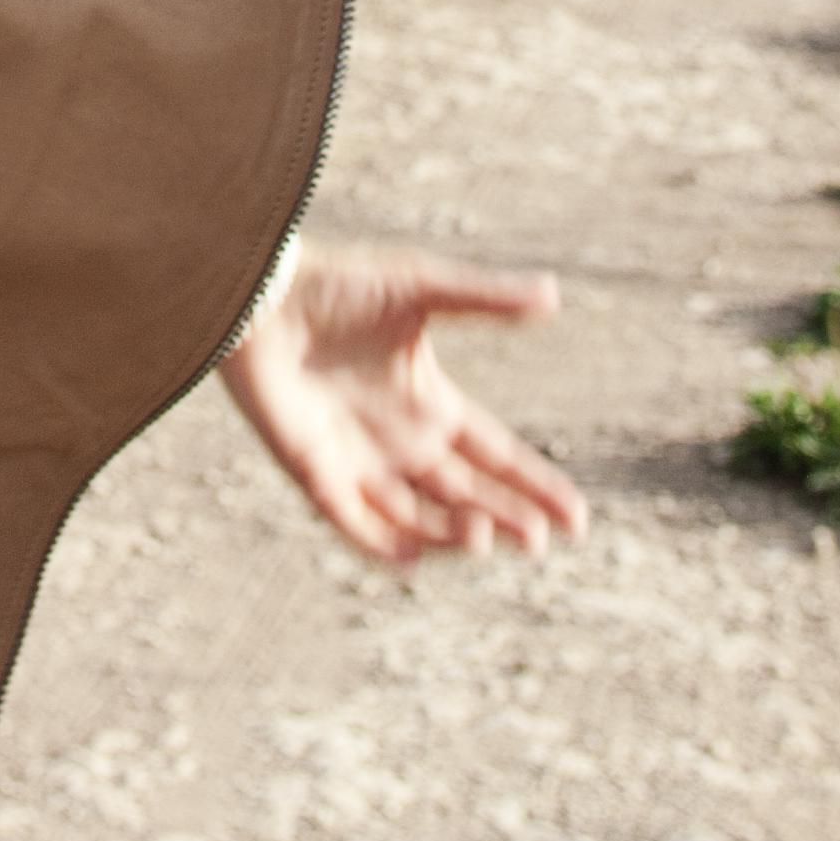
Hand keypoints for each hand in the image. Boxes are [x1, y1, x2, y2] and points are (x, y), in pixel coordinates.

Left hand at [217, 242, 587, 564]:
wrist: (262, 294)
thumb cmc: (337, 283)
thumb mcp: (421, 288)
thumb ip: (485, 298)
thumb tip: (555, 296)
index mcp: (430, 402)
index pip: (496, 456)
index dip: (535, 486)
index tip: (577, 519)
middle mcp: (400, 440)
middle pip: (466, 496)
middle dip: (506, 520)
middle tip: (541, 541)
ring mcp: (358, 460)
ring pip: (418, 517)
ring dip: (454, 533)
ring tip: (487, 534)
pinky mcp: (314, 470)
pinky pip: (352, 522)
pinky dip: (382, 544)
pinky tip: (416, 557)